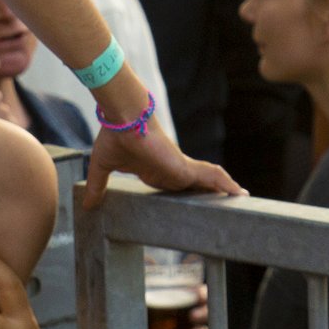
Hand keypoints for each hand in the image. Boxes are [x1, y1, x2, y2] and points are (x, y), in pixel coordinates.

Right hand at [80, 112, 243, 210]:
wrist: (123, 119)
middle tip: (229, 209)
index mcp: (157, 172)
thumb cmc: (114, 137)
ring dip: (224, 190)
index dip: (189, 195)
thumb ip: (97, 187)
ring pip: (209, 182)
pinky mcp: (184, 167)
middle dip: (212, 196)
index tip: (198, 207)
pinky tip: (237, 193)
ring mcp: (180, 168)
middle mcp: (172, 171)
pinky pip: (211, 176)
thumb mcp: (103, 168)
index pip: (178, 186)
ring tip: (242, 202)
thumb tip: (85, 205)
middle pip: (198, 186)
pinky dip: (225, 183)